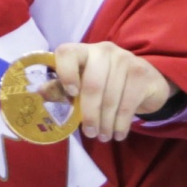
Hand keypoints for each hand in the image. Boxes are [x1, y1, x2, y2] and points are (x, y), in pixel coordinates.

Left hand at [52, 40, 176, 142]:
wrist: (146, 82)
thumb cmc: (107, 84)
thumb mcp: (84, 84)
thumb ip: (63, 89)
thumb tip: (40, 91)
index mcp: (84, 51)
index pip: (67, 52)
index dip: (65, 73)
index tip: (71, 95)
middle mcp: (104, 50)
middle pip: (92, 84)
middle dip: (90, 114)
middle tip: (90, 133)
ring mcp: (125, 59)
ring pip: (110, 98)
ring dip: (106, 124)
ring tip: (104, 137)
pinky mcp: (141, 72)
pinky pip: (127, 104)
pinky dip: (120, 124)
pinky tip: (118, 134)